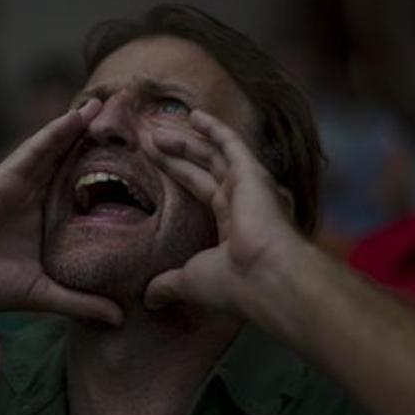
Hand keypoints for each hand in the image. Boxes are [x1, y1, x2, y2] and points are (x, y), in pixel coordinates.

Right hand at [0, 99, 122, 324]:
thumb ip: (81, 301)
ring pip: (58, 149)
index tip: (144, 163)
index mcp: (49, 220)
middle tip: (133, 122)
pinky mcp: (6, 176)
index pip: (85, 191)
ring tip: (109, 105)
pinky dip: (56, 131)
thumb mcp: (44, 293)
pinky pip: (36, 148)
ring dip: (82, 127)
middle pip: (75, 163)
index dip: (111, 175)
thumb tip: (121, 319)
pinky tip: (78, 116)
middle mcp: (38, 197)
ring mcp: (23, 184)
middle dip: (100, 143)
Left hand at [143, 110, 296, 315]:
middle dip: (176, 152)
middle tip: (148, 139)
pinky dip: (213, 127)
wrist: (266, 277)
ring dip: (184, 139)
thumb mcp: (191, 281)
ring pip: (212, 153)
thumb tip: (148, 299)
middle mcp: (242, 201)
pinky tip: (193, 115)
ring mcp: (250, 185)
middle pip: (202, 167)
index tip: (151, 160)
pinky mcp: (252, 173)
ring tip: (155, 129)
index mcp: (232, 224)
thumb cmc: (233, 283)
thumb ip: (169, 284)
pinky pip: (230, 143)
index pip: (200, 188)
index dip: (176, 172)